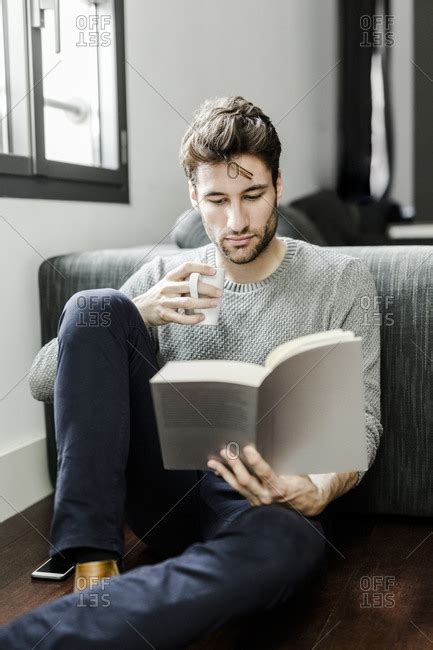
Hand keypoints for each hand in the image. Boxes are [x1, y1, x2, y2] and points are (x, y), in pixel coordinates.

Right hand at [131, 262, 222, 326]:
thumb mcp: (169, 283)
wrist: (141, 309)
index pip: (186, 267)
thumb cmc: (162, 295)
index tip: (213, 271)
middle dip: (207, 289)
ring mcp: (165, 302)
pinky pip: (181, 318)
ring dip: (203, 303)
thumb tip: (209, 280)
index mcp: (170, 277)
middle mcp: (167, 287)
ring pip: (187, 302)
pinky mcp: (165, 315)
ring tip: (215, 304)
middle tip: (219, 293)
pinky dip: (193, 319)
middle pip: (189, 286)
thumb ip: (184, 281)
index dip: (200, 267)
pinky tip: (202, 318)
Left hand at [207, 445, 328, 515]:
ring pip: (238, 486)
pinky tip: (220, 471)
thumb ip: (282, 464)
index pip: (265, 474)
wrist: (307, 504)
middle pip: (246, 480)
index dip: (256, 462)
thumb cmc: (302, 485)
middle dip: (234, 464)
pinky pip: (238, 490)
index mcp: (280, 488)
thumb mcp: (297, 472)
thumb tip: (267, 448)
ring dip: (225, 472)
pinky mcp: (253, 502)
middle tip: (226, 451)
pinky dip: (228, 479)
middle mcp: (267, 498)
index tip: (248, 449)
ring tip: (214, 461)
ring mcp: (258, 501)